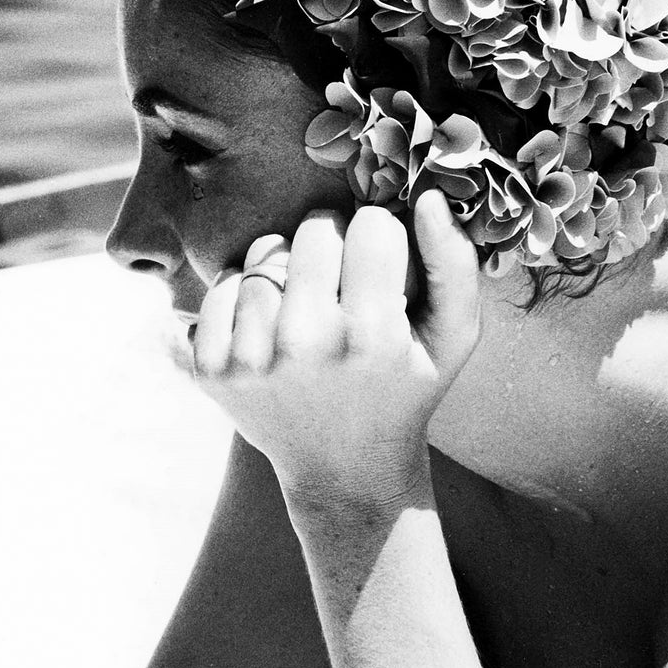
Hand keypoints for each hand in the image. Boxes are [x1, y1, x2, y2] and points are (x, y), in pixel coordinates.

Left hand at [192, 191, 479, 514]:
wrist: (343, 469)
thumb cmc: (404, 389)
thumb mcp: (453, 339)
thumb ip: (455, 264)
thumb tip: (425, 198)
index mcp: (371, 334)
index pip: (370, 225)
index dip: (381, 241)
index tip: (381, 272)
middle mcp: (306, 344)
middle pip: (313, 231)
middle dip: (332, 245)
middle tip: (341, 285)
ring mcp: (252, 358)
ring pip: (263, 254)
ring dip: (285, 269)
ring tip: (305, 308)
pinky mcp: (212, 369)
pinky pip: (221, 287)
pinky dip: (242, 294)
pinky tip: (268, 325)